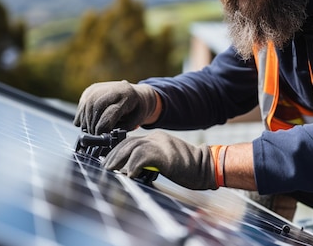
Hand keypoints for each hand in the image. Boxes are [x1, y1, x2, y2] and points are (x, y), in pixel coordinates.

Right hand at [73, 80, 156, 134]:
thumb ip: (122, 129)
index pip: (111, 111)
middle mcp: (113, 88)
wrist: (135, 93)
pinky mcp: (91, 89)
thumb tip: (105, 136)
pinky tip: (86, 123)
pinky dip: (81, 116)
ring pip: (87, 105)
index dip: (103, 127)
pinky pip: (82, 104)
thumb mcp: (136, 120)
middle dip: (92, 125)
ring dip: (86, 122)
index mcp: (128, 96)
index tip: (100, 136)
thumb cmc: (136, 109)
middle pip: (96, 107)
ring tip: (90, 131)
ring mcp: (100, 87)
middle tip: (94, 135)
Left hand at [103, 131, 217, 189]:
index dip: (116, 150)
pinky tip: (130, 174)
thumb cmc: (187, 167)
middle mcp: (156, 138)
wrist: (206, 166)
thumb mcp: (165, 160)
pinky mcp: (165, 154)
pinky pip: (143, 156)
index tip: (108, 160)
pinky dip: (133, 165)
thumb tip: (129, 171)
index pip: (130, 140)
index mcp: (156, 138)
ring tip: (111, 170)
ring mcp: (161, 144)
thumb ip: (149, 160)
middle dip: (113, 155)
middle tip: (106, 166)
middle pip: (128, 142)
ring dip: (118, 159)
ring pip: (132, 147)